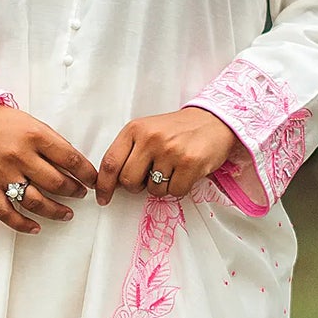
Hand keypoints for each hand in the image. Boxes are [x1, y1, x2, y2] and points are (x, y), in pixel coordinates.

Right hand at [0, 102, 97, 232]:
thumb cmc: (1, 122)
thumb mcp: (31, 124)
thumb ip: (50, 143)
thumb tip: (73, 165)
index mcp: (35, 136)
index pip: (70, 158)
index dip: (86, 173)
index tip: (93, 180)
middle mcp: (20, 156)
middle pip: (57, 182)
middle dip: (74, 191)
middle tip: (80, 194)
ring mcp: (3, 174)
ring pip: (36, 201)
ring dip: (55, 211)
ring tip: (66, 214)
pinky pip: (7, 213)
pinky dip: (22, 224)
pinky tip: (35, 227)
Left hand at [95, 107, 236, 205]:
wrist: (213, 120)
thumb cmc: (177, 130)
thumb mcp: (147, 131)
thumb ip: (129, 152)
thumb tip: (112, 183)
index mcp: (135, 129)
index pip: (110, 162)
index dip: (104, 185)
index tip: (103, 197)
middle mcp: (150, 138)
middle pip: (128, 181)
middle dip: (136, 186)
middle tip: (149, 177)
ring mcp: (170, 150)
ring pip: (153, 190)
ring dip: (161, 186)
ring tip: (172, 168)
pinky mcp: (189, 163)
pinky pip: (174, 191)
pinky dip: (179, 187)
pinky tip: (184, 172)